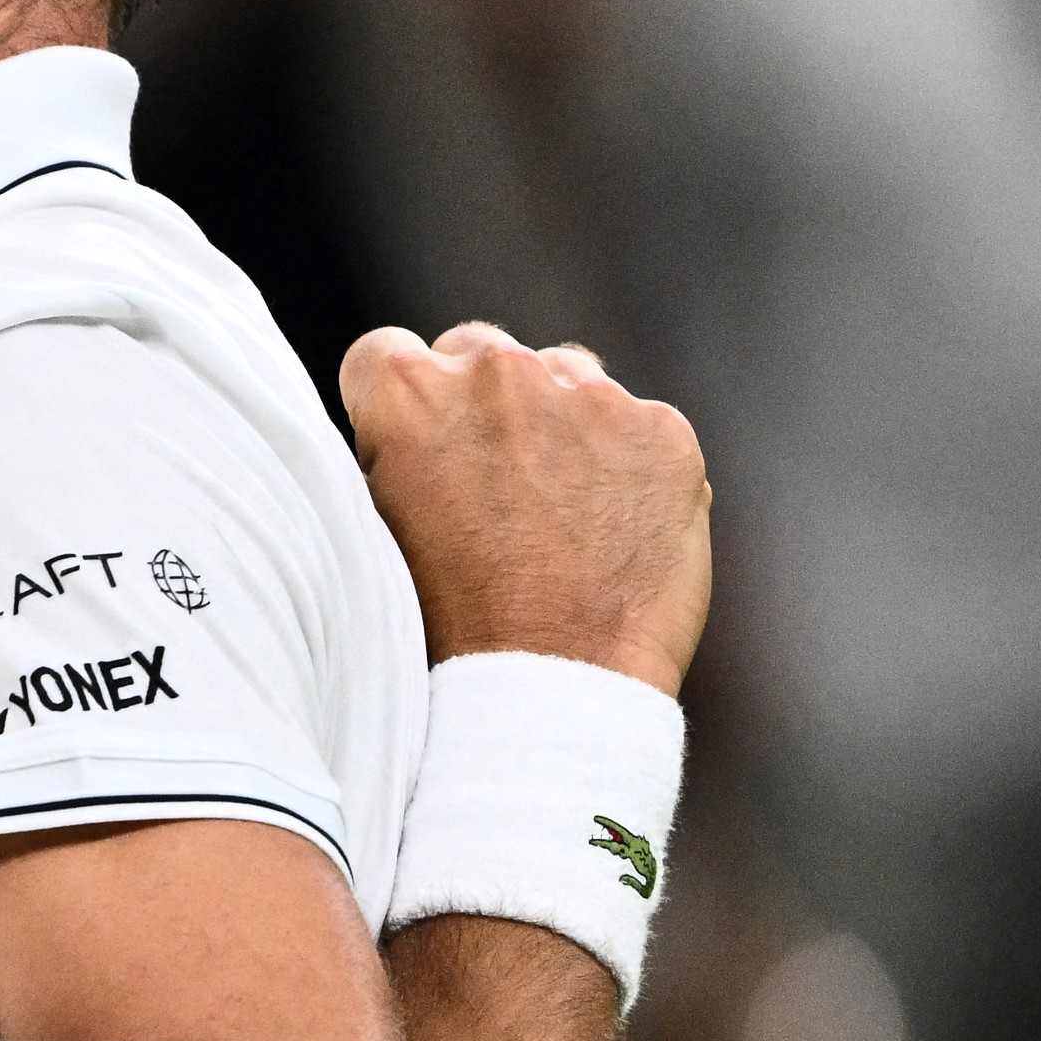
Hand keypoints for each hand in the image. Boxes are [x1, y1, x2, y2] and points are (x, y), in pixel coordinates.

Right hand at [340, 322, 711, 694]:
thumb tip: (405, 431)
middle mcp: (498, 372)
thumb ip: (392, 454)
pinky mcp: (663, 431)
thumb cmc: (450, 627)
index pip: (384, 355)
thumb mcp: (376, 528)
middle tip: (489, 485)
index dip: (395, 407)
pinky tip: (611, 529)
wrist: (555, 688)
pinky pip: (637, 425)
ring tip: (557, 510)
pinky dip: (626, 464)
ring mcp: (589, 396)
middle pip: (478, 352)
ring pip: (564, 376)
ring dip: (557, 421)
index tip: (413, 450)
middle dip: (479, 403)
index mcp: (408, 392)